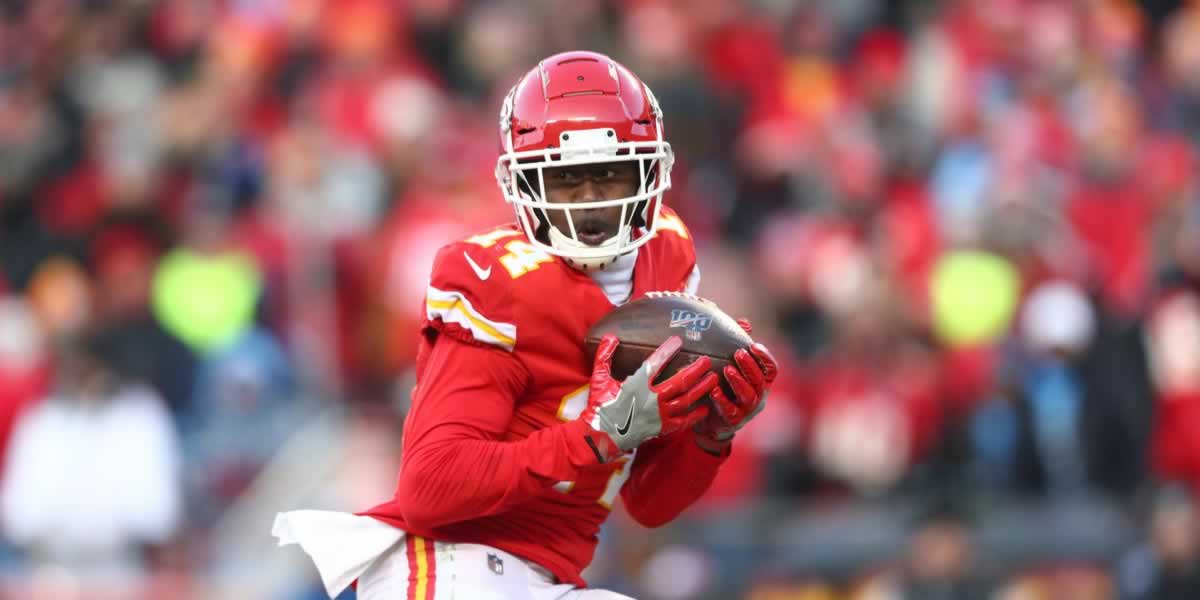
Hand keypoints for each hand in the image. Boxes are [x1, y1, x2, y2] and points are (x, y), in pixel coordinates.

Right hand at [584, 334, 717, 458]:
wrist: (602, 437)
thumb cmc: (600, 406)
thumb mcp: (599, 379)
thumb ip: (604, 356)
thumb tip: (610, 336)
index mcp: (635, 385)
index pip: (654, 364)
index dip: (667, 351)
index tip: (678, 341)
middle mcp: (650, 400)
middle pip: (679, 382)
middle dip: (695, 370)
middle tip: (706, 361)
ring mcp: (658, 415)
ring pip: (685, 400)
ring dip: (701, 389)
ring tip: (713, 378)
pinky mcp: (661, 428)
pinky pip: (683, 421)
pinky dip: (695, 415)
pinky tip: (705, 407)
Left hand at [695, 319, 777, 446]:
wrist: (710, 419)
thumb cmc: (723, 387)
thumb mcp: (729, 364)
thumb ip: (737, 345)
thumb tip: (744, 322)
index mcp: (760, 381)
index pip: (771, 369)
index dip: (764, 357)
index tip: (753, 345)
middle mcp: (758, 395)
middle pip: (760, 380)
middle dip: (750, 365)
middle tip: (738, 353)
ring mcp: (747, 409)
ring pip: (749, 395)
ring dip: (739, 381)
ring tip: (727, 369)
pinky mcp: (734, 420)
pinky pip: (731, 410)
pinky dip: (723, 401)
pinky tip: (714, 391)